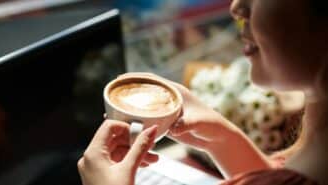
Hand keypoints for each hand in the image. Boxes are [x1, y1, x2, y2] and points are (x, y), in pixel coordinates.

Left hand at [77, 120, 157, 184]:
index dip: (126, 127)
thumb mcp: (129, 169)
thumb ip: (141, 147)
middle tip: (150, 145)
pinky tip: (143, 163)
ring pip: (117, 151)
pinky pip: (116, 161)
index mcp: (93, 154)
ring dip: (135, 152)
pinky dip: (129, 161)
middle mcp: (90, 159)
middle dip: (134, 142)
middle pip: (114, 139)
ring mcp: (94, 168)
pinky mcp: (100, 176)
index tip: (140, 131)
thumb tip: (150, 130)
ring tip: (152, 158)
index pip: (109, 127)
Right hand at [117, 72, 240, 152]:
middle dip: (128, 91)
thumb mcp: (199, 122)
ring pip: (144, 105)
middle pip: (145, 91)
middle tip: (110, 94)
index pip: (152, 79)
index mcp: (176, 91)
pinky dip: (137, 120)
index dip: (136, 77)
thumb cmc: (211, 125)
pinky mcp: (166, 122)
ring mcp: (167, 110)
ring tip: (112, 110)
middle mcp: (169, 99)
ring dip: (130, 106)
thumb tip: (174, 128)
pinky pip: (148, 118)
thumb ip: (187, 123)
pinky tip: (126, 124)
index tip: (120, 78)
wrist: (216, 137)